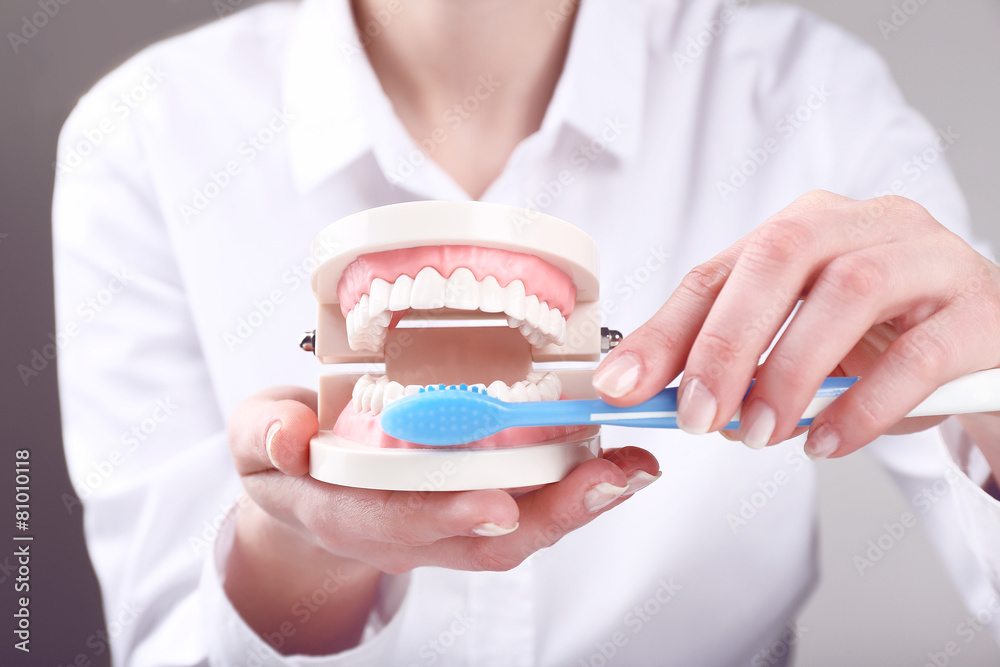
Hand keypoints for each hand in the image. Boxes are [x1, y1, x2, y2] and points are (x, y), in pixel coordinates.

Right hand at [224, 386, 659, 652]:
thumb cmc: (287, 458)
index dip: (443, 517)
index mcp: (345, 513)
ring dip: (578, 504)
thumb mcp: (255, 436)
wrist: (304, 488)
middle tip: (608, 477)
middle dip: (548, 515)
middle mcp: (406, 531)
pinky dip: (575, 490)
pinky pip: (528, 509)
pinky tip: (618, 462)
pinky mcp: (472, 508)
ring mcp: (443, 527)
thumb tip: (287, 436)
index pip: (394, 523)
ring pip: (517, 533)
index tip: (495, 507)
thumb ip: (265, 434)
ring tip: (633, 468)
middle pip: (482, 542)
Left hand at [593, 191, 999, 459]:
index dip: (664, 331)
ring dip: (790, 372)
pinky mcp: (978, 310)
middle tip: (698, 417)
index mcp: (805, 228)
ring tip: (760, 433)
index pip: (718, 270)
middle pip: (779, 258)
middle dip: (724, 343)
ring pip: (848, 292)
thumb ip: (734, 359)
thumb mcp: (796, 341)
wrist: (984, 347)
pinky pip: (917, 355)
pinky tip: (826, 442)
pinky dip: (862, 406)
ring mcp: (927, 258)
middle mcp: (864, 225)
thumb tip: (658, 395)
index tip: (622, 387)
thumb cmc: (879, 339)